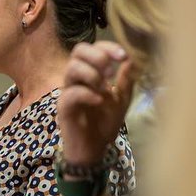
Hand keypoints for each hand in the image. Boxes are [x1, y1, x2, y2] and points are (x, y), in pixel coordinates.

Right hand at [57, 40, 135, 166]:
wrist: (94, 148)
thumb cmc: (105, 123)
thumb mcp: (121, 100)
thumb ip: (125, 80)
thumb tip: (132, 59)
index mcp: (90, 72)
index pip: (93, 48)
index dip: (107, 47)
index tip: (123, 56)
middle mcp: (76, 78)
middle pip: (78, 51)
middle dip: (97, 56)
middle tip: (110, 71)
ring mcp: (68, 91)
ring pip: (72, 68)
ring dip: (91, 74)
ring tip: (105, 87)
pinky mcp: (64, 107)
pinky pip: (71, 93)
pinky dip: (87, 94)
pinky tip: (100, 101)